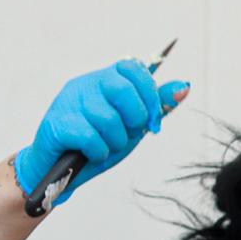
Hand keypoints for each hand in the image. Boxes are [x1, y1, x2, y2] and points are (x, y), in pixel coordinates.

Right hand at [13, 60, 190, 205]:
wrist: (61, 172)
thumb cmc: (99, 144)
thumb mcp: (134, 125)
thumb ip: (156, 106)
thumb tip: (185, 85)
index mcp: (103, 80)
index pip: (132, 67)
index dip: (149, 95)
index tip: (152, 122)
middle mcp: (84, 84)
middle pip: (121, 88)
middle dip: (134, 118)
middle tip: (125, 134)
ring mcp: (67, 102)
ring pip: (107, 118)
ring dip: (114, 142)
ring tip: (103, 145)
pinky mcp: (56, 124)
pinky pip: (91, 138)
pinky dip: (97, 152)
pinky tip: (89, 153)